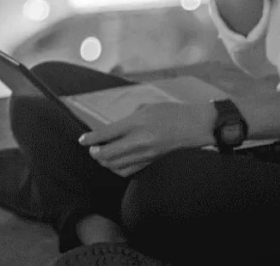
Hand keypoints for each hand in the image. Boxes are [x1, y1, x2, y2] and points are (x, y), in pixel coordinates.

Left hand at [78, 102, 215, 177]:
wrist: (197, 126)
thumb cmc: (173, 113)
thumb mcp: (147, 108)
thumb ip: (128, 118)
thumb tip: (113, 129)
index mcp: (137, 123)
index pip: (106, 134)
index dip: (90, 138)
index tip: (82, 140)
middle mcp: (140, 141)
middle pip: (107, 154)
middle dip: (95, 153)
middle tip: (91, 149)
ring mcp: (147, 154)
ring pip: (116, 167)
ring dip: (105, 163)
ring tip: (101, 157)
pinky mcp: (153, 163)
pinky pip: (130, 172)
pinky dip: (118, 169)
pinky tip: (116, 164)